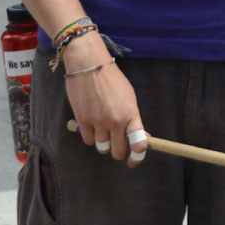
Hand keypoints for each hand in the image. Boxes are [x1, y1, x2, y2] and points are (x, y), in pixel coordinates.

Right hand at [63, 34, 146, 165]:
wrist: (89, 64)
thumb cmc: (112, 79)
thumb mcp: (129, 96)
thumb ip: (133, 118)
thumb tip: (141, 137)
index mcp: (131, 113)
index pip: (139, 143)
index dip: (137, 156)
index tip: (133, 160)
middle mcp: (115, 121)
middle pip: (117, 152)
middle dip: (117, 150)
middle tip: (116, 143)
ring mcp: (98, 122)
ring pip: (102, 147)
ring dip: (103, 141)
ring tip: (102, 127)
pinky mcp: (83, 121)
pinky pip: (88, 140)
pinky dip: (90, 135)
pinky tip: (92, 123)